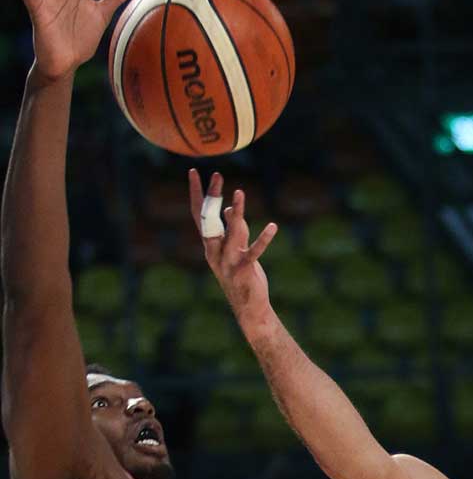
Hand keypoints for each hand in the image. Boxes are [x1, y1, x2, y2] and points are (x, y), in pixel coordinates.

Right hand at [189, 169, 277, 326]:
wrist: (247, 306)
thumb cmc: (241, 275)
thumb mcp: (234, 248)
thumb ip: (232, 229)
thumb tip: (229, 208)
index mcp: (209, 245)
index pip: (198, 214)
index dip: (195, 193)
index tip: (193, 172)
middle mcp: (214, 251)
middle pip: (210, 219)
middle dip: (212, 196)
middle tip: (217, 175)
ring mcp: (228, 261)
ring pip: (231, 232)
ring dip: (236, 212)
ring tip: (240, 193)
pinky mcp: (244, 269)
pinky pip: (254, 251)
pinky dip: (264, 238)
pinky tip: (272, 226)